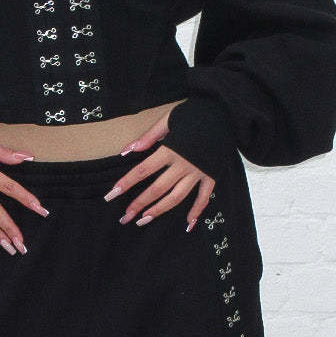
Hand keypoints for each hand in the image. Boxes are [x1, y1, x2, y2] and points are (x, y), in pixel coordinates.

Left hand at [104, 113, 215, 233]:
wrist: (224, 113)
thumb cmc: (194, 114)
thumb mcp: (168, 119)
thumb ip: (149, 136)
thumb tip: (127, 150)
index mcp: (171, 150)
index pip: (143, 170)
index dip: (126, 183)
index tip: (111, 195)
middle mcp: (183, 164)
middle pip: (157, 188)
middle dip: (140, 203)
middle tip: (125, 217)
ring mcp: (198, 172)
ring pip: (177, 196)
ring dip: (160, 210)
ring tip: (144, 220)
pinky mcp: (212, 175)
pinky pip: (204, 196)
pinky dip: (197, 210)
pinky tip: (188, 223)